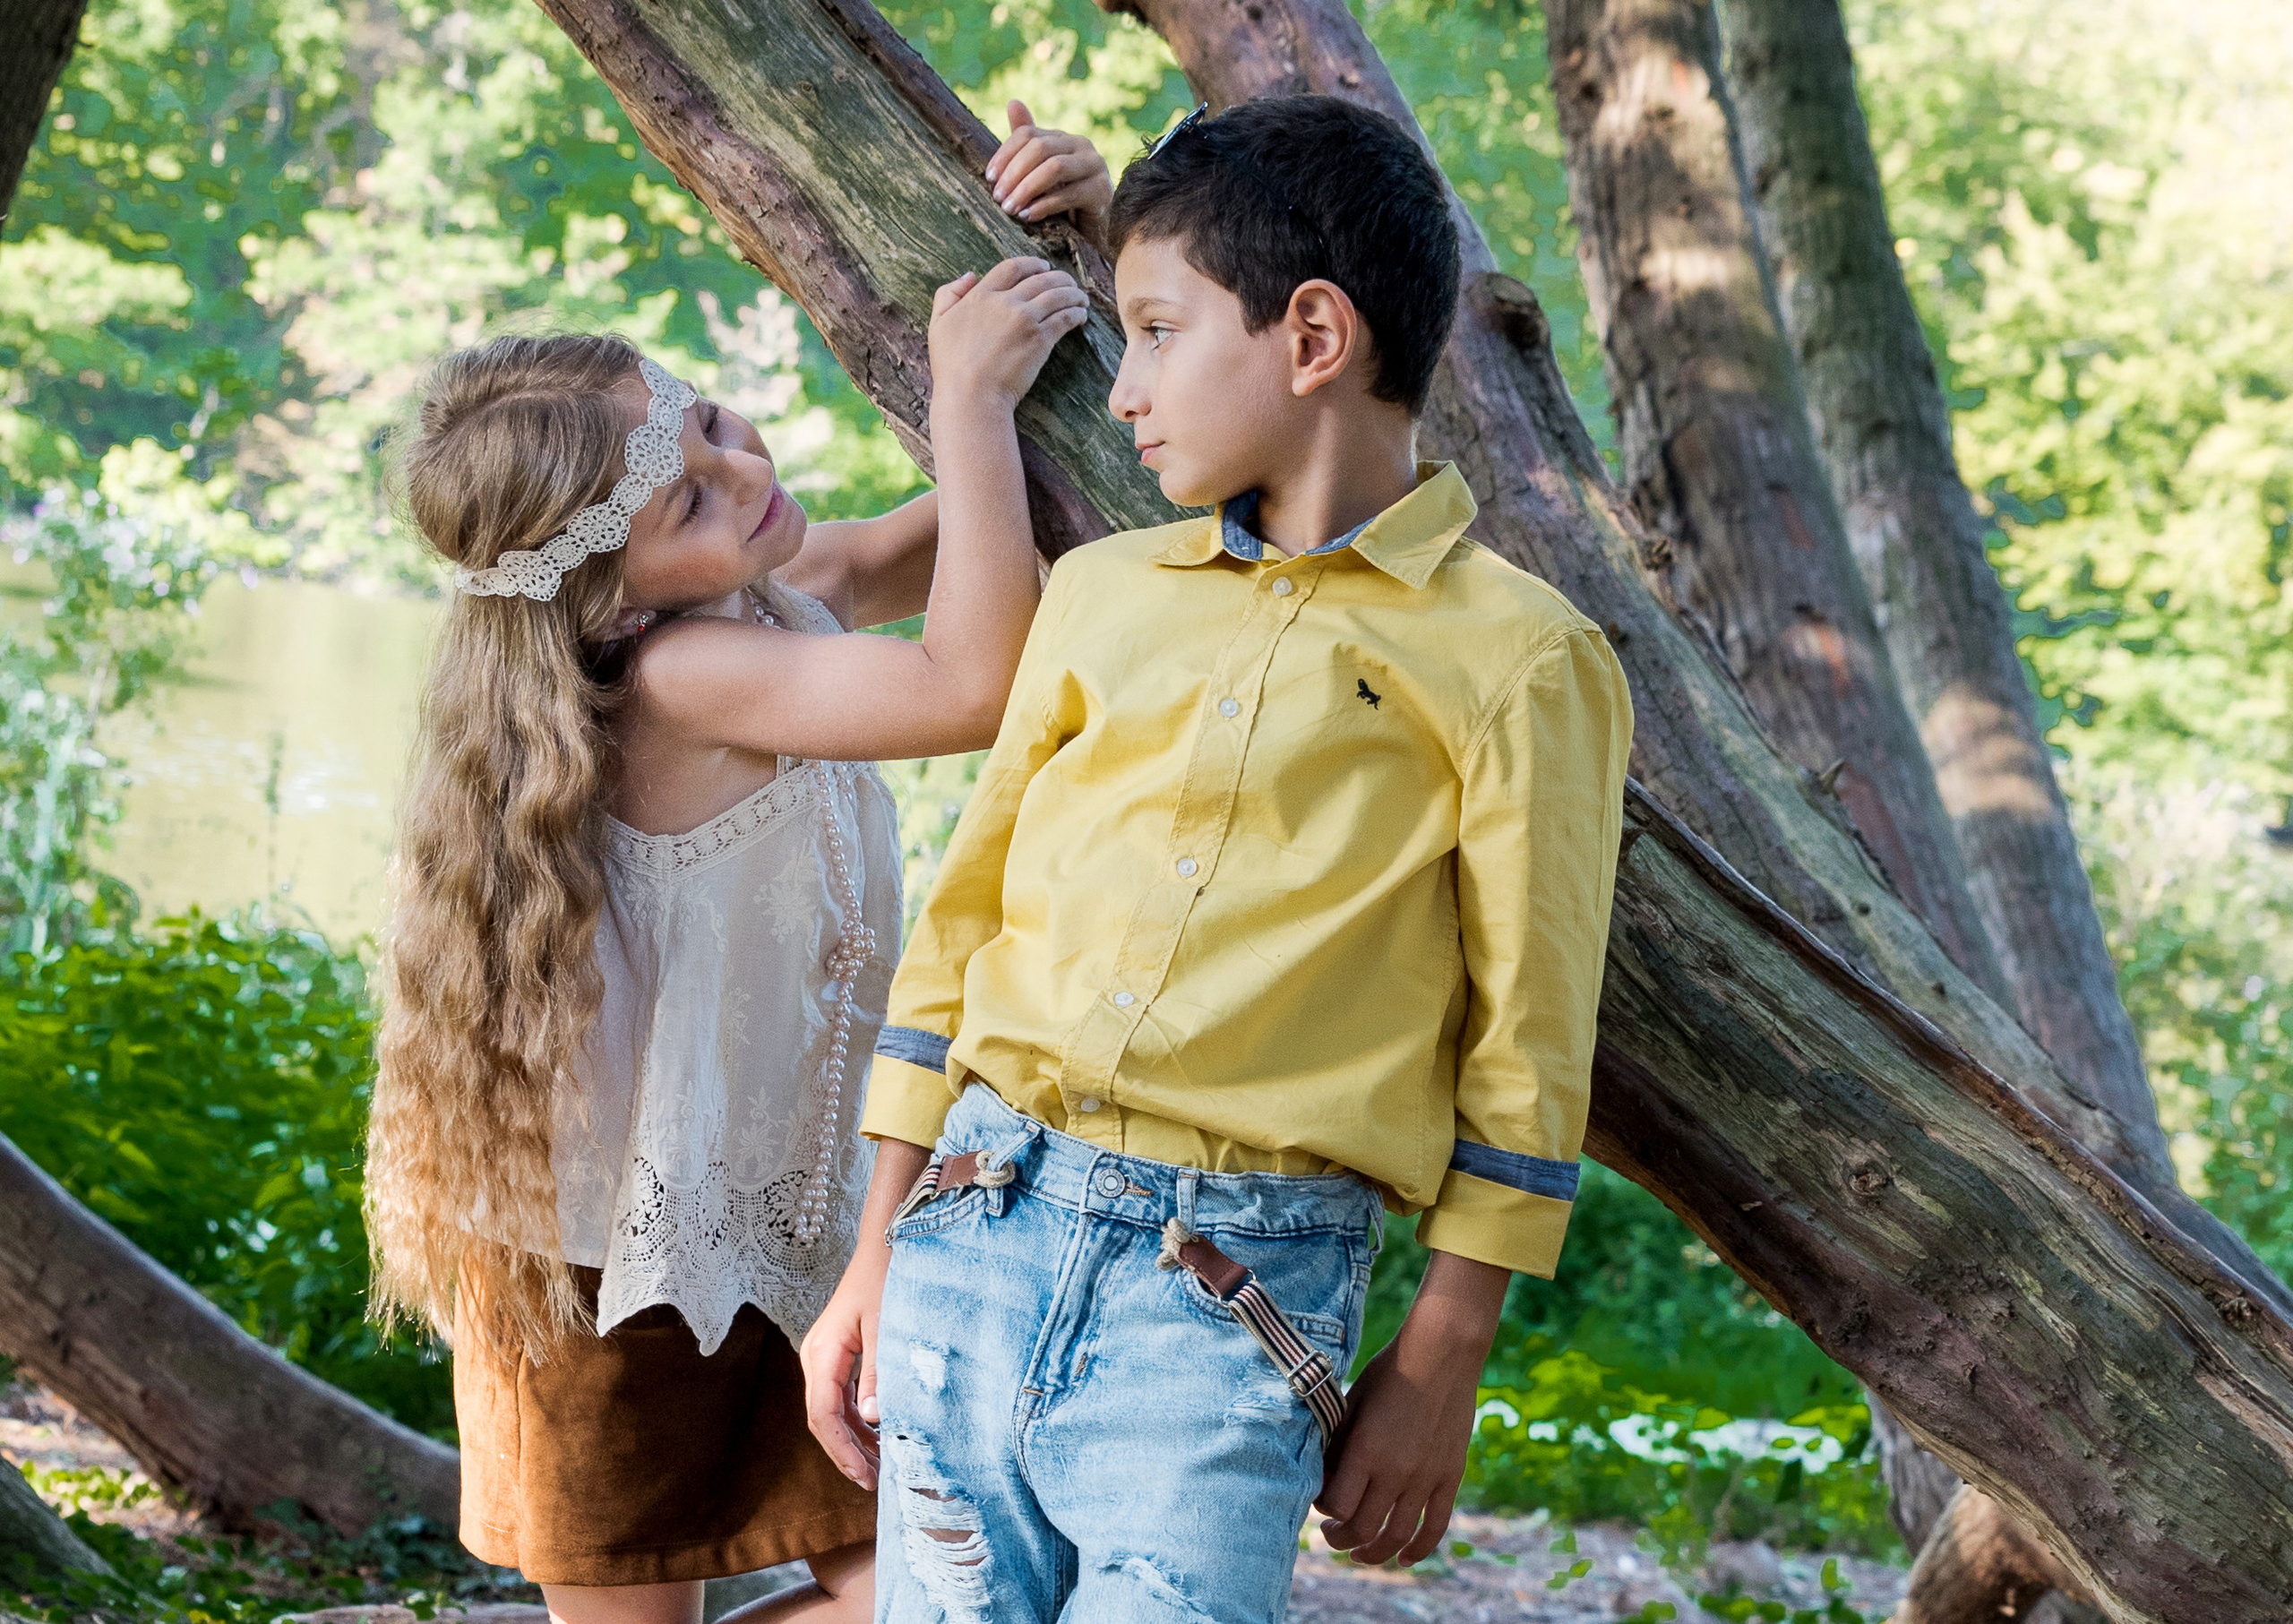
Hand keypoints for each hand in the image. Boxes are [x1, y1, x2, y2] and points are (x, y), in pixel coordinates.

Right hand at [799, 1249, 890, 1488]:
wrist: (884, 1245)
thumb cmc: (886, 1279)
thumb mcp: (888, 1325)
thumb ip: (880, 1372)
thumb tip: (873, 1419)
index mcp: (822, 1352)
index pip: (823, 1416)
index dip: (842, 1451)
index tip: (866, 1477)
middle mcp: (816, 1357)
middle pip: (823, 1420)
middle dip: (847, 1454)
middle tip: (876, 1483)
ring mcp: (825, 1358)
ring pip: (832, 1412)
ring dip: (853, 1441)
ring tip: (881, 1469)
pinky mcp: (838, 1356)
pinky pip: (841, 1398)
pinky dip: (858, 1422)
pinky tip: (880, 1438)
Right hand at [929, 256, 1089, 409]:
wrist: (971, 395)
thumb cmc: (951, 367)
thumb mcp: (938, 325)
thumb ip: (948, 295)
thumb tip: (969, 276)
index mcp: (981, 296)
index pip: (1012, 267)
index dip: (1031, 263)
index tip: (1043, 267)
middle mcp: (1005, 302)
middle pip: (1041, 278)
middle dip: (1059, 277)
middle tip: (1068, 283)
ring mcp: (1025, 319)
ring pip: (1058, 295)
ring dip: (1073, 293)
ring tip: (1081, 298)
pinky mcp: (1041, 339)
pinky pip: (1066, 317)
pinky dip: (1076, 313)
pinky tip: (1081, 315)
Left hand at [986, 99, 1112, 246]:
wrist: (1094, 231)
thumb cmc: (1064, 202)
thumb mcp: (1041, 173)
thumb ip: (1027, 145)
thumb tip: (1013, 102)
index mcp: (1063, 138)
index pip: (1027, 134)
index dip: (1005, 154)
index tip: (989, 178)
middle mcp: (1081, 145)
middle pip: (1040, 148)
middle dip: (1014, 173)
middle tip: (998, 197)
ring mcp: (1095, 166)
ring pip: (1054, 168)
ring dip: (1026, 189)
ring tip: (1010, 208)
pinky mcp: (1102, 191)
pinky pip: (1068, 194)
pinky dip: (1044, 206)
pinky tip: (1028, 216)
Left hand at [1315, 1250, 1509, 1566]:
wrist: (1442, 1354)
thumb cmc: (1389, 1372)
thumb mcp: (1353, 1403)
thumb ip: (1339, 1444)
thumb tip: (1324, 1477)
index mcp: (1366, 1450)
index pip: (1336, 1506)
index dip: (1322, 1510)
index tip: (1319, 1502)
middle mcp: (1396, 1471)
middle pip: (1363, 1530)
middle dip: (1341, 1540)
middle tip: (1330, 1535)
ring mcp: (1426, 1477)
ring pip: (1397, 1536)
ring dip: (1374, 1553)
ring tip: (1360, 1554)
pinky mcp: (1450, 1477)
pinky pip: (1435, 1526)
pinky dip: (1419, 1550)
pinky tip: (1404, 1559)